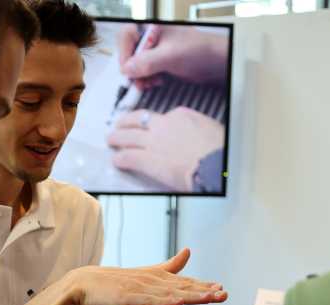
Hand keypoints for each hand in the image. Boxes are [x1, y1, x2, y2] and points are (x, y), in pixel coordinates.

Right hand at [66, 248, 226, 304]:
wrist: (85, 283)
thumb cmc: (116, 282)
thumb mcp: (147, 274)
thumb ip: (170, 266)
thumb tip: (189, 251)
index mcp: (157, 278)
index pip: (185, 283)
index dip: (204, 287)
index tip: (222, 290)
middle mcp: (152, 281)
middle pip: (182, 287)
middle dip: (204, 291)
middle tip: (224, 294)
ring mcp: (140, 288)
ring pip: (170, 293)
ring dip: (191, 295)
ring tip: (209, 297)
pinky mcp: (128, 297)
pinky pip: (149, 300)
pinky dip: (164, 301)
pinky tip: (178, 302)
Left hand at [107, 107, 223, 190]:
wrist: (213, 163)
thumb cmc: (218, 150)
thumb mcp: (211, 130)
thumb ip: (198, 130)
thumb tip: (199, 135)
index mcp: (181, 116)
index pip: (160, 115)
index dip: (151, 120)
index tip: (149, 123)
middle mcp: (163, 125)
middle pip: (138, 120)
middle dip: (125, 122)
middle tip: (119, 125)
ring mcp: (153, 142)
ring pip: (128, 136)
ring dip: (117, 138)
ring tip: (111, 140)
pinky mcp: (147, 160)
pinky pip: (128, 157)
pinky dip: (120, 159)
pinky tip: (117, 161)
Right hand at [117, 24, 227, 85]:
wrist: (216, 63)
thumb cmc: (200, 50)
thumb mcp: (170, 56)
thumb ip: (146, 62)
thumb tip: (127, 69)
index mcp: (153, 27)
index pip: (128, 36)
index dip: (125, 53)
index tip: (127, 69)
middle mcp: (152, 38)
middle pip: (130, 52)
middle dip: (133, 69)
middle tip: (137, 81)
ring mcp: (157, 51)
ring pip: (137, 64)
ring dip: (140, 77)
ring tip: (149, 83)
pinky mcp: (161, 63)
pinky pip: (146, 72)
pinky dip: (148, 80)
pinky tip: (156, 82)